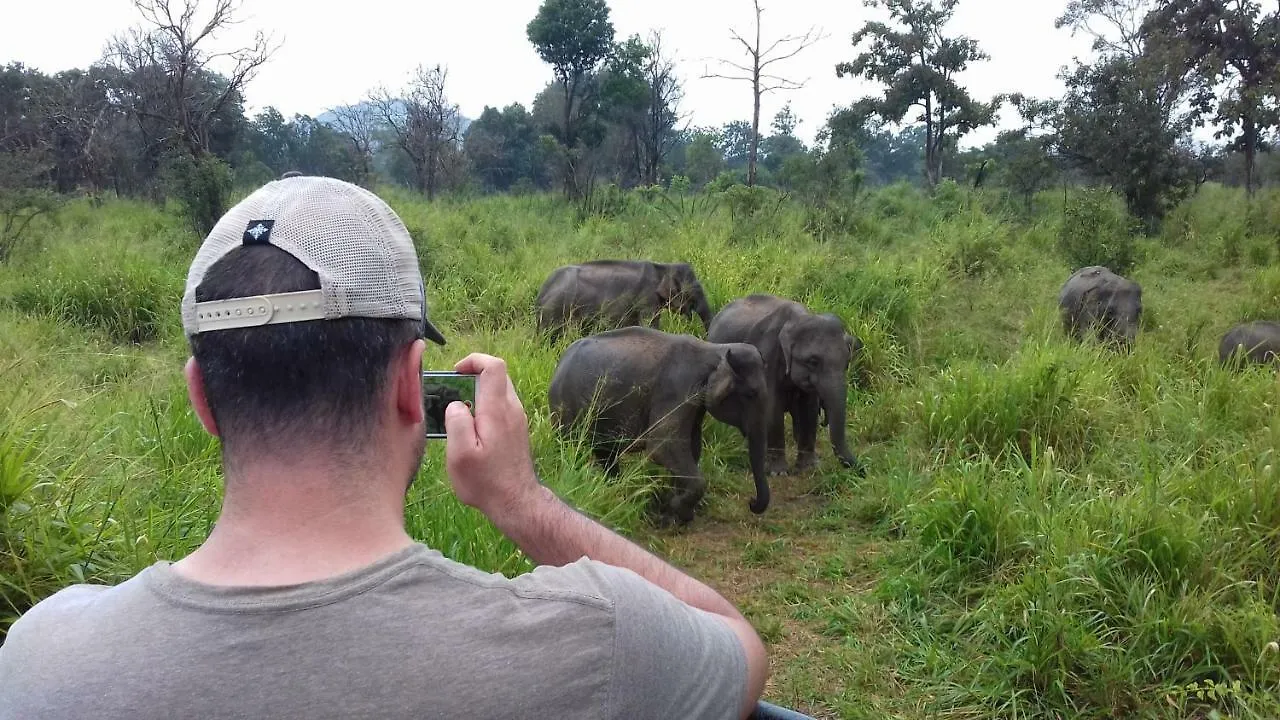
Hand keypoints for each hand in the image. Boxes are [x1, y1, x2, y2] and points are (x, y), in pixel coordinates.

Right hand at [443, 353, 541, 518]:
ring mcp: (517, 419)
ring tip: (458, 414)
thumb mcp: (460, 454)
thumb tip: (455, 404)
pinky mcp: (517, 430)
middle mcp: (512, 409)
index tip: (455, 373)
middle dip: (472, 377)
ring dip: (477, 394)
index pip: (494, 366)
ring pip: (498, 391)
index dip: (474, 361)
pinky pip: (501, 407)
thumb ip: (456, 422)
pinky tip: (471, 430)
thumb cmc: (485, 481)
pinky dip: (485, 408)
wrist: (516, 502)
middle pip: (496, 376)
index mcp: (497, 410)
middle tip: (451, 394)